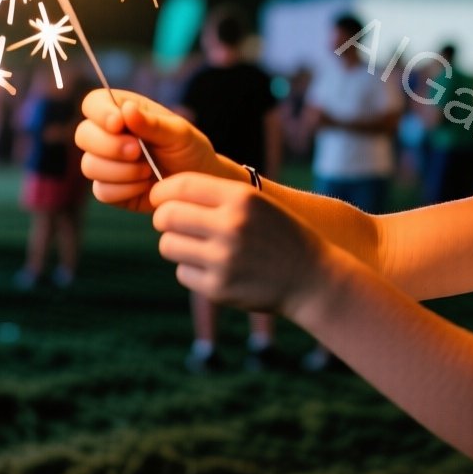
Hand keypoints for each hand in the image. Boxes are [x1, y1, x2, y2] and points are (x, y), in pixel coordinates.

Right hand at [77, 90, 224, 212]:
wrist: (197, 184)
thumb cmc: (189, 150)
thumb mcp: (178, 133)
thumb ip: (152, 123)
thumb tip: (126, 109)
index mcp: (123, 111)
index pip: (93, 103)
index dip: (99, 113)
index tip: (118, 124)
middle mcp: (108, 135)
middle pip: (83, 135)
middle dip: (109, 146)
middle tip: (137, 151)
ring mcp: (106, 163)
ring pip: (89, 165)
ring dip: (120, 170)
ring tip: (148, 170)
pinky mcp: (109, 189)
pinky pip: (102, 191)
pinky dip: (124, 190)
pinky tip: (145, 186)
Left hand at [150, 172, 340, 315]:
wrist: (312, 277)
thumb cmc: (279, 234)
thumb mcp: (256, 204)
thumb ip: (215, 196)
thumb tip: (162, 196)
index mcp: (241, 198)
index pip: (181, 185)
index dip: (162, 191)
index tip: (160, 198)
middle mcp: (231, 225)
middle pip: (167, 216)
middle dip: (163, 219)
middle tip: (172, 224)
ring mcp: (224, 259)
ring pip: (168, 245)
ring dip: (176, 245)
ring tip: (198, 247)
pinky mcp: (218, 288)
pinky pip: (183, 273)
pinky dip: (192, 271)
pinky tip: (215, 269)